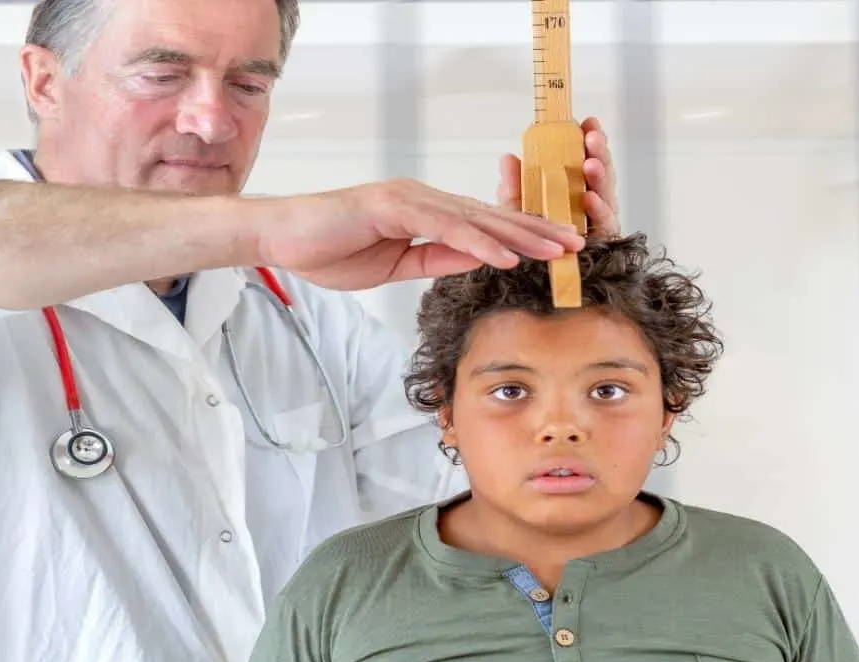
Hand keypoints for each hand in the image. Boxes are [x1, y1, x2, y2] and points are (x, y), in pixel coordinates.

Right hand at [257, 178, 585, 290]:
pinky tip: (507, 256)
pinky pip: (445, 229)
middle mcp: (424, 199)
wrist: (281, 236)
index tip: (556, 252)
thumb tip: (476, 261)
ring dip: (520, 235)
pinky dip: (479, 243)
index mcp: (425, 213)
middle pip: (491, 217)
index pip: (484, 226)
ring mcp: (411, 198)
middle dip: (537, 230)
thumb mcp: (394, 265)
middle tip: (577, 243)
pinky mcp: (394, 206)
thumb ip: (434, 259)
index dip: (523, 237)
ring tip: (556, 249)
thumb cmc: (328, 249)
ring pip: (477, 219)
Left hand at [495, 116, 619, 236]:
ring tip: (590, 164)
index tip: (587, 122)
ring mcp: (599, 218)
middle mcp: (591, 198)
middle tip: (592, 137)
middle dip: (598, 151)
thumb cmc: (529, 235)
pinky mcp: (604, 240)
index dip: (588, 138)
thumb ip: (514, 184)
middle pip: (601, 169)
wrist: (531, 269)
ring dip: (600, 176)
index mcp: (574, 184)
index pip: (585, 155)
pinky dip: (598, 209)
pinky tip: (590, 198)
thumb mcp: (516, 206)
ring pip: (606, 192)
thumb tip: (508, 157)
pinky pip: (605, 223)